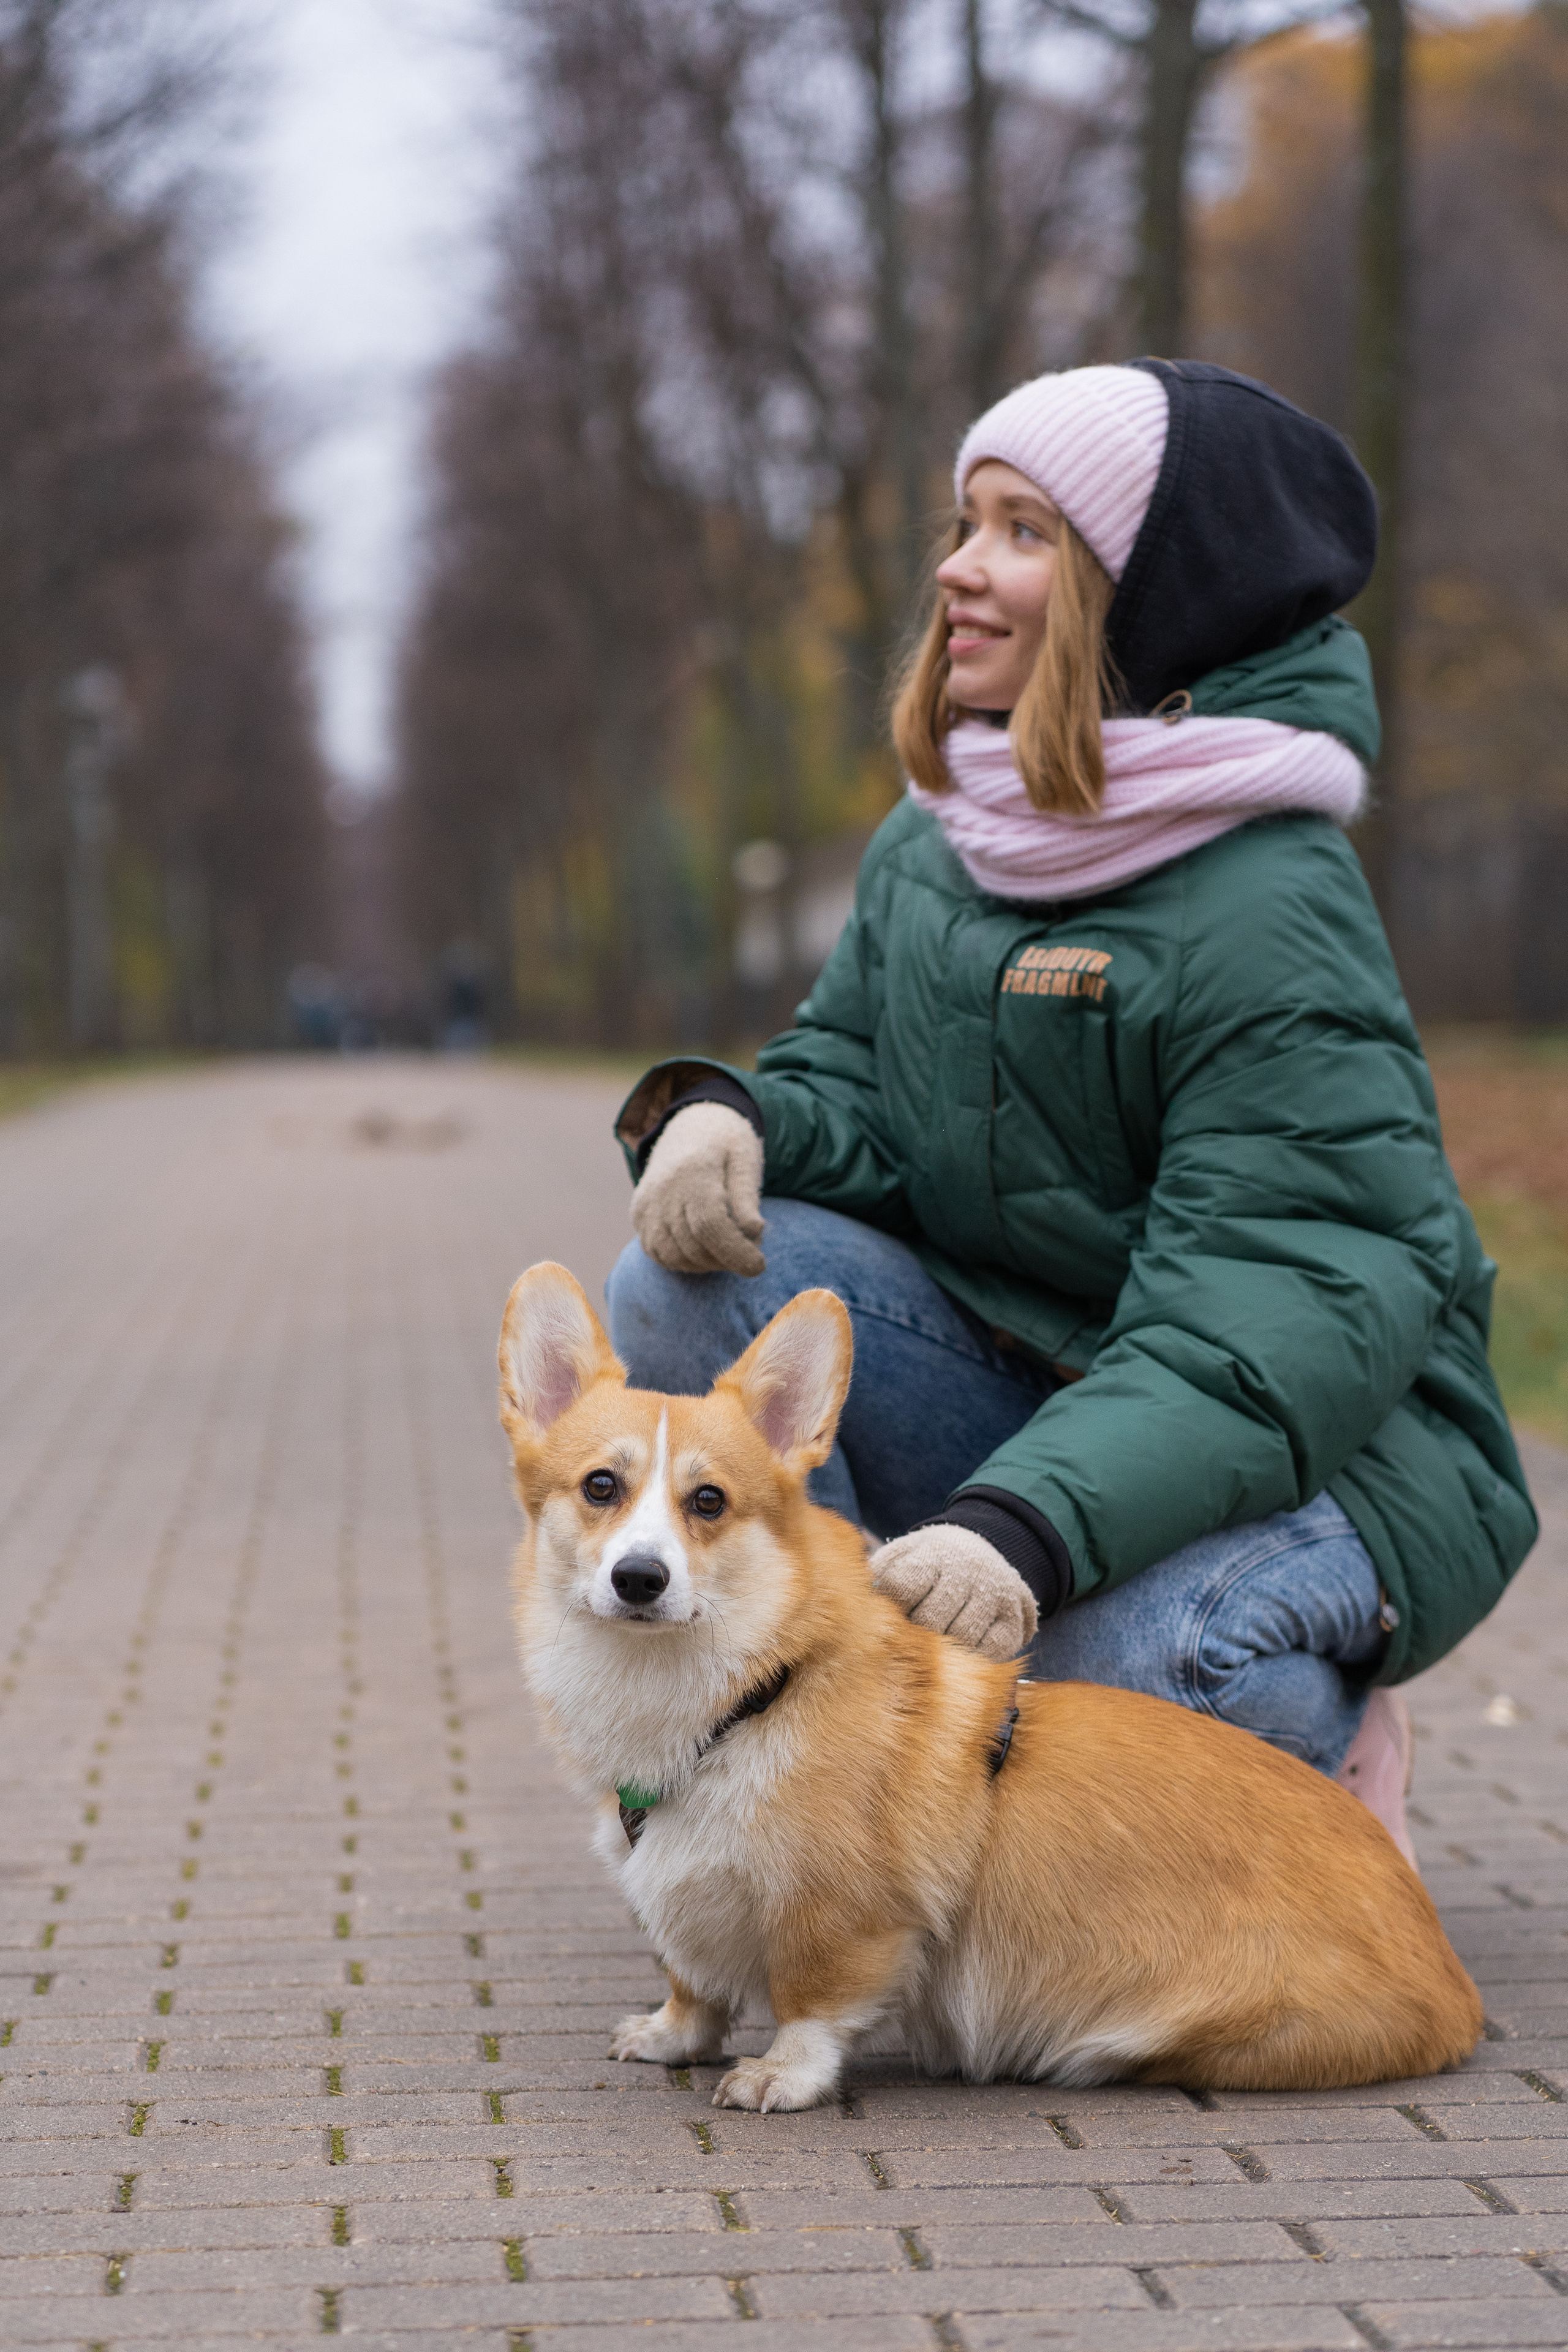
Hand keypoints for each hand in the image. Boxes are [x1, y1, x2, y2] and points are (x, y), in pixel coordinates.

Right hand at [631, 1103, 765, 1275]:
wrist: (689, 1128)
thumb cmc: (726, 1145)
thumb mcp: (745, 1159)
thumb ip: (747, 1196)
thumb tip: (754, 1231)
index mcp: (693, 1171)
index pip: (710, 1225)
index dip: (736, 1252)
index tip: (759, 1267)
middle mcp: (662, 1190)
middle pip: (693, 1245)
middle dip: (726, 1260)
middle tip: (749, 1252)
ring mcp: (646, 1204)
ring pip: (674, 1256)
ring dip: (706, 1264)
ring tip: (728, 1247)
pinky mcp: (639, 1215)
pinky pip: (658, 1253)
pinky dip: (684, 1261)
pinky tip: (704, 1248)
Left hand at [871, 1524, 1037, 1659]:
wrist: (978, 1549)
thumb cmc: (926, 1563)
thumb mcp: (900, 1555)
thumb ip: (876, 1574)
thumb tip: (857, 1602)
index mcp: (933, 1552)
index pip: (903, 1585)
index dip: (890, 1608)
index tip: (887, 1615)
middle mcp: (968, 1569)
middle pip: (933, 1617)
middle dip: (915, 1633)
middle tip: (907, 1640)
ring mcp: (995, 1592)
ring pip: (963, 1636)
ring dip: (942, 1648)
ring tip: (931, 1647)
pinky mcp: (1014, 1616)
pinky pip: (994, 1650)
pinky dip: (974, 1657)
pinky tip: (961, 1651)